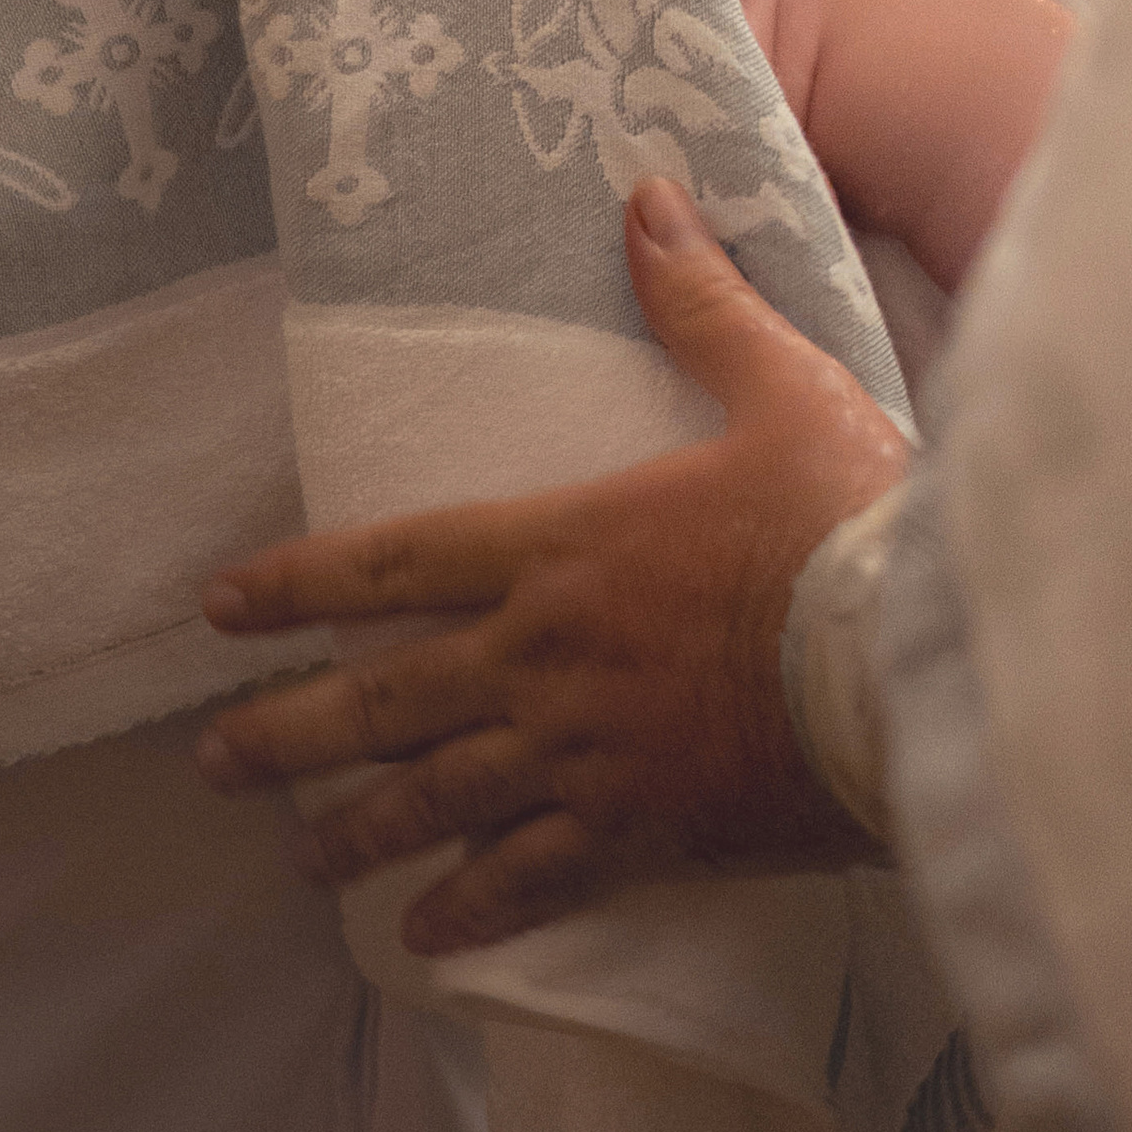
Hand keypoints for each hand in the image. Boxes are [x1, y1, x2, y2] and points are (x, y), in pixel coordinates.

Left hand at [193, 174, 909, 951]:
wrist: (915, 657)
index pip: (395, 560)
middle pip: (384, 699)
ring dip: (354, 830)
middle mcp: (546, 657)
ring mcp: (585, 754)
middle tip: (215, 760)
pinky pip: (530, 882)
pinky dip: (470, 911)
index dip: (299, 583)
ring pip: (437, 801)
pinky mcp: (642, 834)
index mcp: (564, 545)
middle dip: (287, 730)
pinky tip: (425, 935)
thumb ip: (700, 301)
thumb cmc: (846, 517)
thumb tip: (644, 196)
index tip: (221, 608)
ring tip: (298, 856)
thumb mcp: (778, 387)